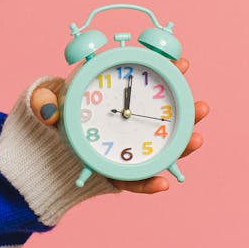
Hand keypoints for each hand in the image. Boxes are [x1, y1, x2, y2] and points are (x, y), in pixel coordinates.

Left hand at [30, 57, 207, 194]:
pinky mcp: (124, 174)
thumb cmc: (59, 120)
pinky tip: (163, 184)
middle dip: (189, 112)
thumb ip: (45, 103)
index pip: (148, 83)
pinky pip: (139, 180)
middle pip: (166, 117)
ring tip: (196, 140)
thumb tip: (46, 109)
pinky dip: (150, 184)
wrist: (51, 154)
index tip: (183, 63)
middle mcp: (133, 123)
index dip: (167, 72)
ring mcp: (132, 148)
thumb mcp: (50, 107)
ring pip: (162, 148)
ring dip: (182, 145)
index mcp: (119, 98)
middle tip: (203, 107)